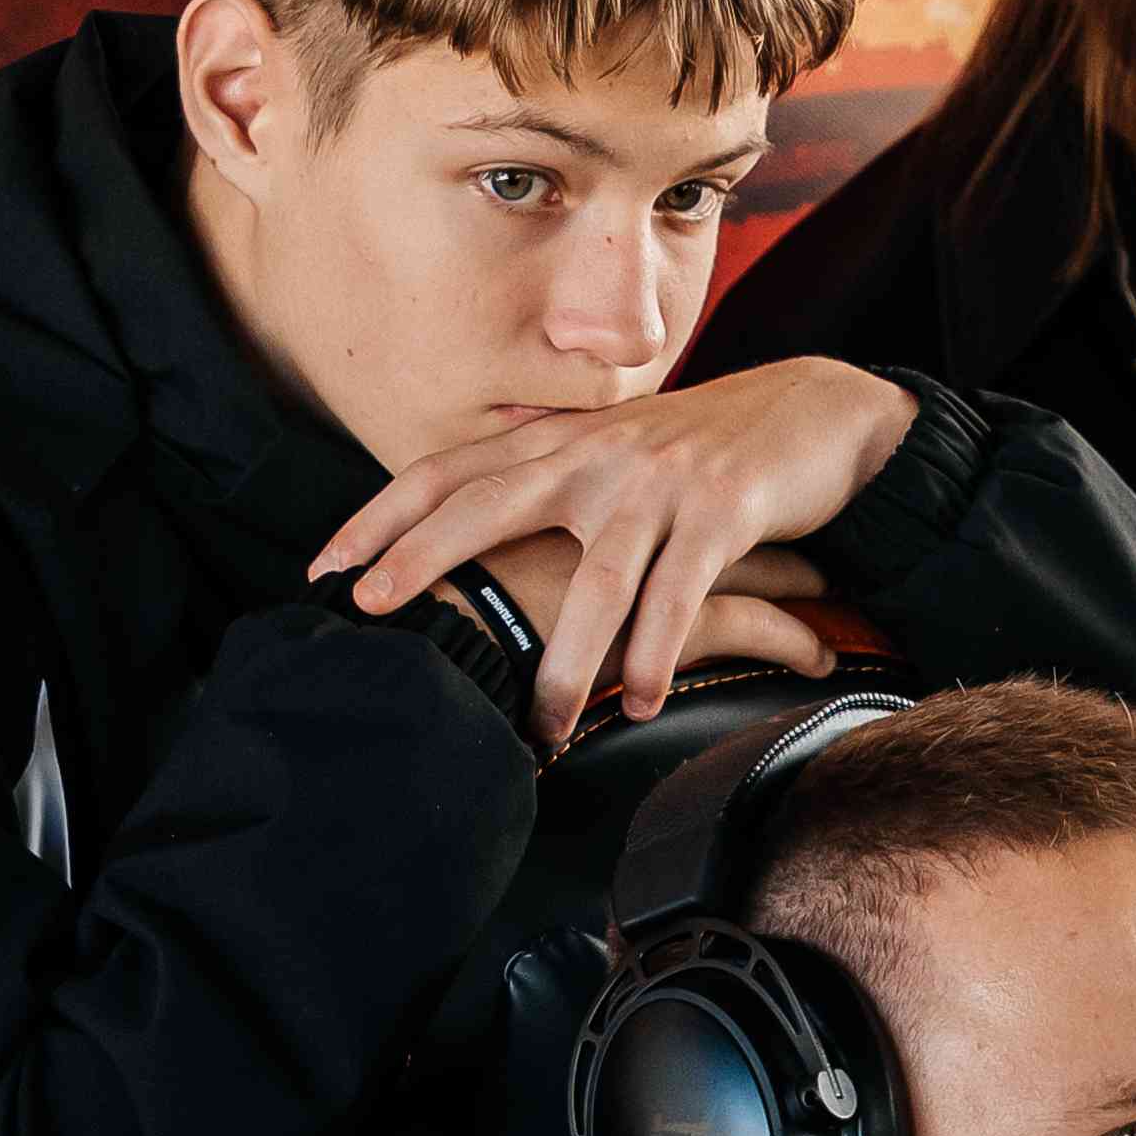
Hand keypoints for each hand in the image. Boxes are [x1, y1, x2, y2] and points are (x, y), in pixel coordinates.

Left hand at [316, 361, 919, 739]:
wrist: (811, 411)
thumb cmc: (701, 451)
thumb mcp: (611, 453)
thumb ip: (545, 479)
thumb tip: (464, 520)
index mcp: (561, 443)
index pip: (450, 471)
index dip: (382, 515)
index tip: (324, 565)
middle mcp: (598, 455)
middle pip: (492, 502)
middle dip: (426, 555)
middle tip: (373, 608)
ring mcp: (660, 484)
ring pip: (597, 579)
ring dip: (567, 660)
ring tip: (541, 724)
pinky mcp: (723, 513)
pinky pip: (681, 595)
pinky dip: (658, 654)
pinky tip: (638, 702)